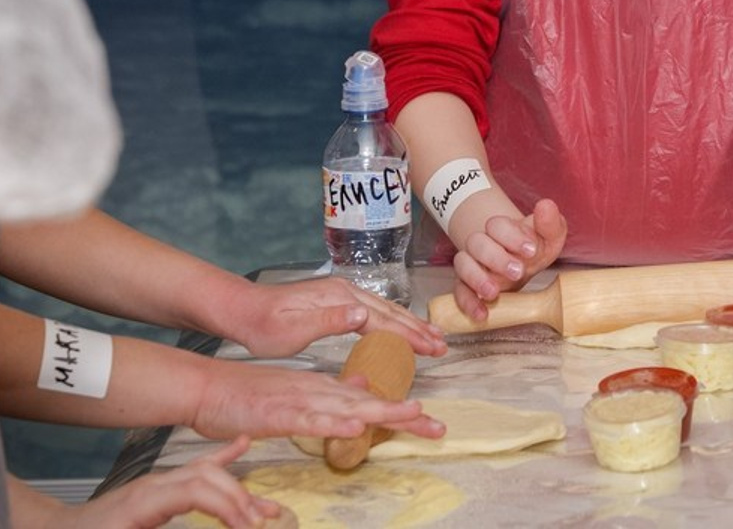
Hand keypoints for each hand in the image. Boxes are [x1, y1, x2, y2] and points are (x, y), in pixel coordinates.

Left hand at [62, 435, 282, 527]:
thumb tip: (200, 525)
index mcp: (142, 502)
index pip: (196, 489)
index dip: (226, 504)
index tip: (248, 527)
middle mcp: (153, 486)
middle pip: (207, 478)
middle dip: (239, 499)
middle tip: (264, 523)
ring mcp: (156, 484)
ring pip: (206, 474)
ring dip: (239, 489)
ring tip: (269, 509)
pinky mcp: (156, 490)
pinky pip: (195, 469)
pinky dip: (223, 457)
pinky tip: (243, 446)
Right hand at [191, 360, 444, 441]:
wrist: (212, 388)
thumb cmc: (253, 396)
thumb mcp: (300, 393)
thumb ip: (333, 392)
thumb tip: (364, 387)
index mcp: (326, 389)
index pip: (371, 402)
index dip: (402, 412)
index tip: (432, 423)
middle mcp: (321, 391)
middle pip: (370, 405)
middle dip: (404, 416)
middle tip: (439, 428)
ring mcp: (301, 401)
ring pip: (347, 407)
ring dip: (380, 411)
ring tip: (412, 414)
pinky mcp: (279, 413)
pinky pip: (310, 420)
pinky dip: (332, 423)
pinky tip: (353, 427)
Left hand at [231, 277, 446, 357]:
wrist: (243, 310)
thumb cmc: (264, 325)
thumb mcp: (293, 329)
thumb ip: (329, 320)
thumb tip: (362, 314)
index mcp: (339, 299)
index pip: (382, 320)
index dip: (408, 335)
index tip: (431, 348)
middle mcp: (346, 292)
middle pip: (390, 311)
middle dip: (418, 329)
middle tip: (442, 345)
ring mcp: (343, 294)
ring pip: (385, 309)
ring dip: (410, 324)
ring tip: (431, 336)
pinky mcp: (337, 300)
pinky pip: (374, 310)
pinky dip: (393, 320)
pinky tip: (399, 327)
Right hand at [451, 198, 566, 321]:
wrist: (521, 264)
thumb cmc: (534, 248)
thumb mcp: (549, 236)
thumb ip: (550, 223)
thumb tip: (546, 205)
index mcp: (502, 229)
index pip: (497, 224)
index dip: (513, 236)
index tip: (531, 249)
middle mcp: (483, 244)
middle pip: (477, 242)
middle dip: (497, 258)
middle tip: (518, 271)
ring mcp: (473, 264)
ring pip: (463, 264)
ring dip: (477, 278)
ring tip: (494, 292)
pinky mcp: (466, 286)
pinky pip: (459, 291)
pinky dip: (467, 302)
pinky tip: (481, 313)